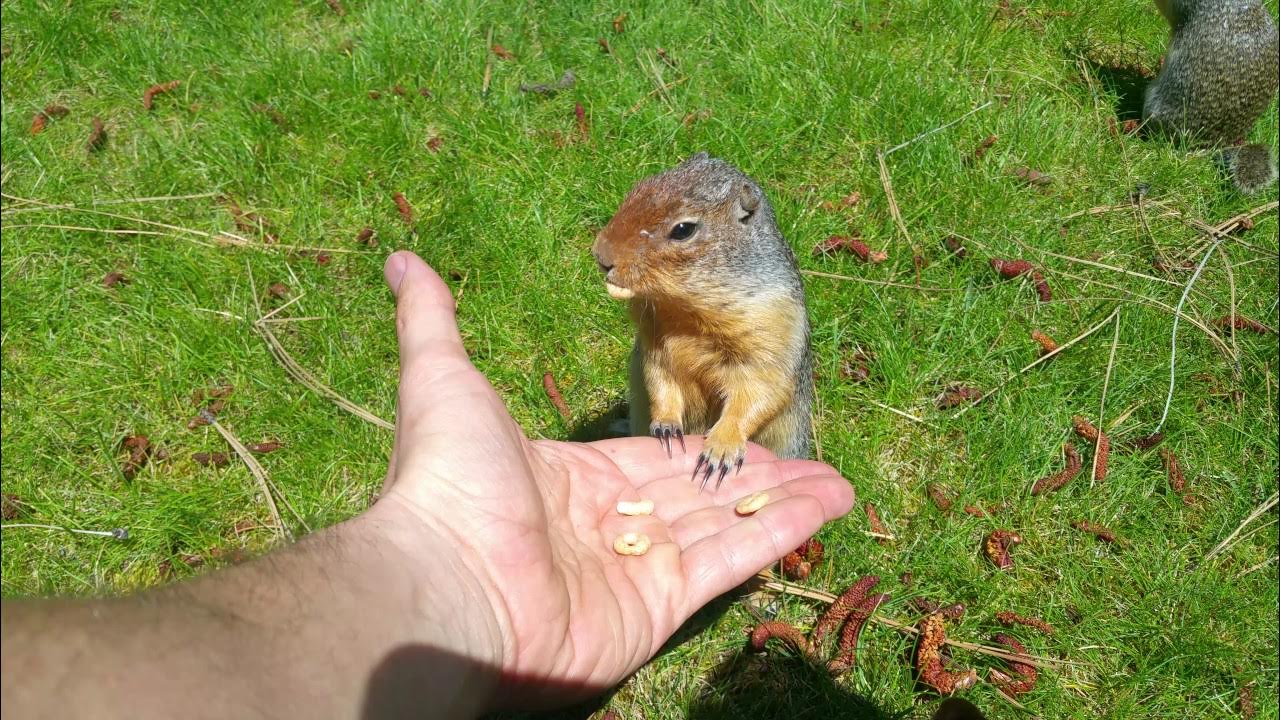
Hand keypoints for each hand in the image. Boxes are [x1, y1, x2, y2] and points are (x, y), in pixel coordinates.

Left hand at [375, 251, 854, 707]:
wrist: (443, 582)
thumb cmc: (446, 482)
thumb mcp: (442, 379)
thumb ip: (431, 320)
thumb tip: (401, 258)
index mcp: (572, 480)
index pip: (654, 460)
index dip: (700, 444)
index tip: (742, 424)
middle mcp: (609, 527)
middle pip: (697, 494)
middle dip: (753, 473)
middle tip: (804, 454)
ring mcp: (637, 570)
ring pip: (725, 525)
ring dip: (782, 501)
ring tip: (839, 483)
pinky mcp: (659, 607)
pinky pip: (730, 562)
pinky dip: (779, 534)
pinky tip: (826, 506)